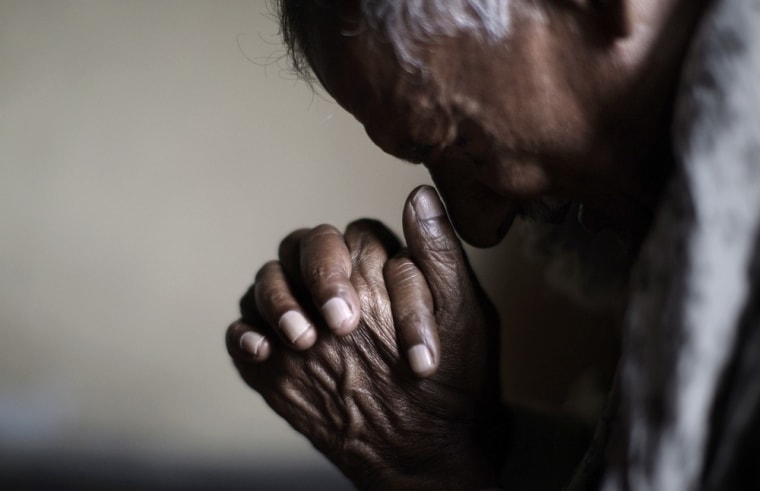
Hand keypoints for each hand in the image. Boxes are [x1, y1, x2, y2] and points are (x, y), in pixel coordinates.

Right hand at [228, 185, 470, 377]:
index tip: (387, 323)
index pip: (357, 237)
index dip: (366, 270)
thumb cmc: (449, 372)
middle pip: (304, 245)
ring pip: (267, 280)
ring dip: (278, 303)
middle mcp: (329, 279)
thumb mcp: (460, 312)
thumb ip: (439, 254)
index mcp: (373, 261)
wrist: (423, 441)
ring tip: (303, 340)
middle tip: (341, 323)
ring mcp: (296, 313)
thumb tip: (420, 194)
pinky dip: (244, 335)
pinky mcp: (270, 352)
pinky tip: (262, 352)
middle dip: (318, 277)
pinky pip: (240, 330)